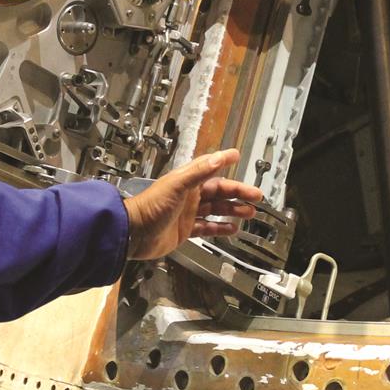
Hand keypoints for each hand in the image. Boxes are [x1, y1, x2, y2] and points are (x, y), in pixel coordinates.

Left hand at [122, 149, 262, 260]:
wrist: (134, 233)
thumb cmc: (150, 206)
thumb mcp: (176, 185)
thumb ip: (198, 172)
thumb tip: (219, 157)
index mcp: (187, 181)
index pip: (210, 168)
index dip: (224, 162)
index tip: (237, 156)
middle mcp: (189, 195)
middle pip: (219, 191)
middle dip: (238, 192)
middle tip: (256, 196)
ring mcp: (188, 213)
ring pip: (216, 210)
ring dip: (233, 210)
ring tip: (249, 212)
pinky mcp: (186, 230)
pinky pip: (208, 227)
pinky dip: (220, 228)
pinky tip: (232, 229)